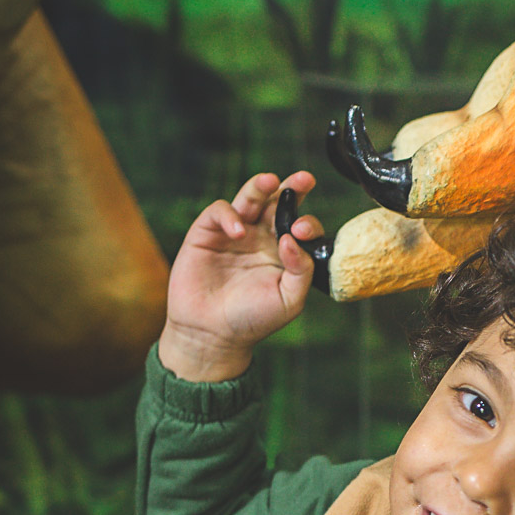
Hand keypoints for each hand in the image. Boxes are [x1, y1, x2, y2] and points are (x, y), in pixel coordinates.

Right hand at [158, 171, 323, 381]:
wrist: (212, 334)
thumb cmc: (253, 320)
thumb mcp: (289, 300)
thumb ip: (301, 270)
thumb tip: (293, 238)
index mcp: (284, 252)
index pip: (300, 225)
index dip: (306, 222)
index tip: (304, 230)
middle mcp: (261, 238)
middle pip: (278, 203)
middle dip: (292, 188)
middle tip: (304, 179)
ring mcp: (234, 233)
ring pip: (249, 198)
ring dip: (260, 186)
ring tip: (270, 181)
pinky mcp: (207, 233)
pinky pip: (220, 212)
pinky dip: (229, 216)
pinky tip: (238, 232)